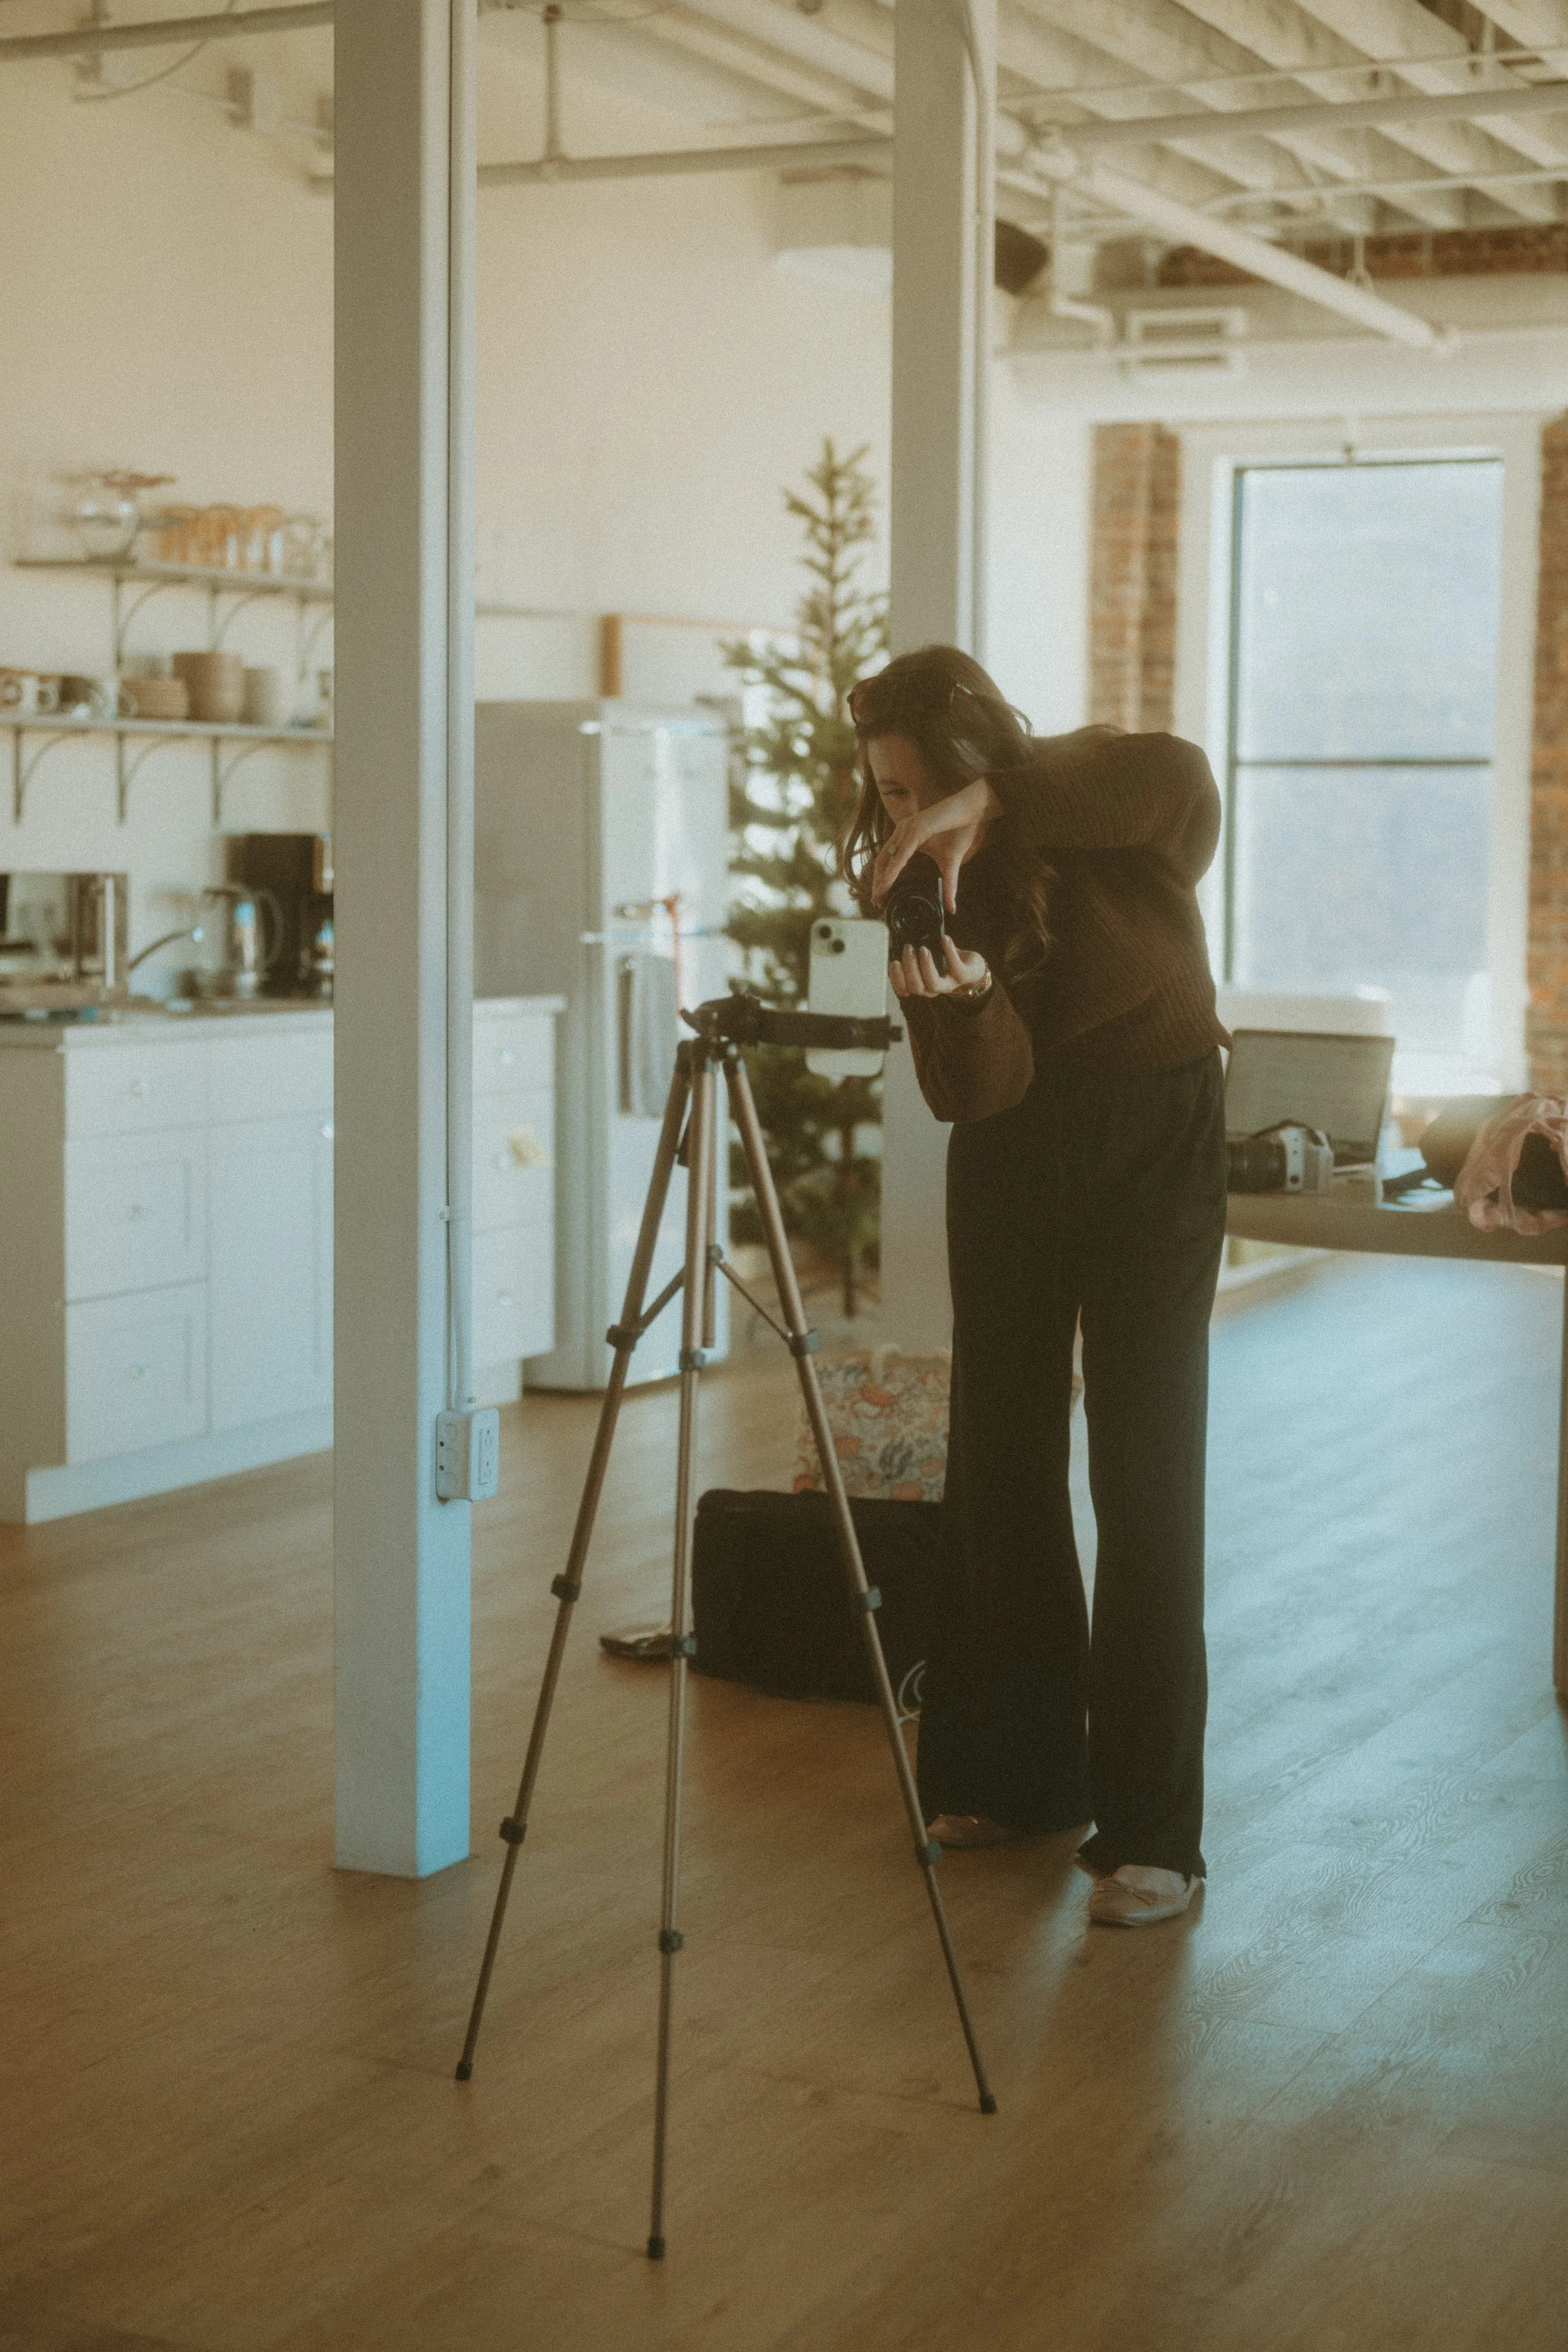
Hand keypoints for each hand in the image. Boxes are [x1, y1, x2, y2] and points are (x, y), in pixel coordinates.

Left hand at [872, 776, 1002, 914]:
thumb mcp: (951, 864)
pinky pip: (903, 851)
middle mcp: (902, 832)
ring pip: (888, 856)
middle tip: (876, 900)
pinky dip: (894, 867)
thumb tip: (951, 909)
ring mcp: (907, 828)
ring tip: (879, 894)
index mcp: (906, 837)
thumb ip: (948, 885)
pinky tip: (889, 880)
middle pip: (882, 859)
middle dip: (877, 881)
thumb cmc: (961, 831)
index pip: (888, 860)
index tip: (880, 897)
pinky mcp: (917, 828)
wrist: (973, 810)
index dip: (882, 879)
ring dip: (882, 877)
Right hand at [888, 936, 990, 1000]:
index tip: (894, 962)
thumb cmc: (945, 959)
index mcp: (920, 983)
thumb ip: (914, 949)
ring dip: (926, 966)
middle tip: (908, 948)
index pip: (903, 990)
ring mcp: (948, 984)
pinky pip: (956, 968)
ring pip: (933, 985)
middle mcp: (932, 988)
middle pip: (916, 988)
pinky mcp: (963, 976)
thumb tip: (898, 931)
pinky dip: (949, 952)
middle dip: (909, 968)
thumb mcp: (927, 954)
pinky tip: (944, 938)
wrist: (971, 965)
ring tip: (923, 948)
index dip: (896, 979)